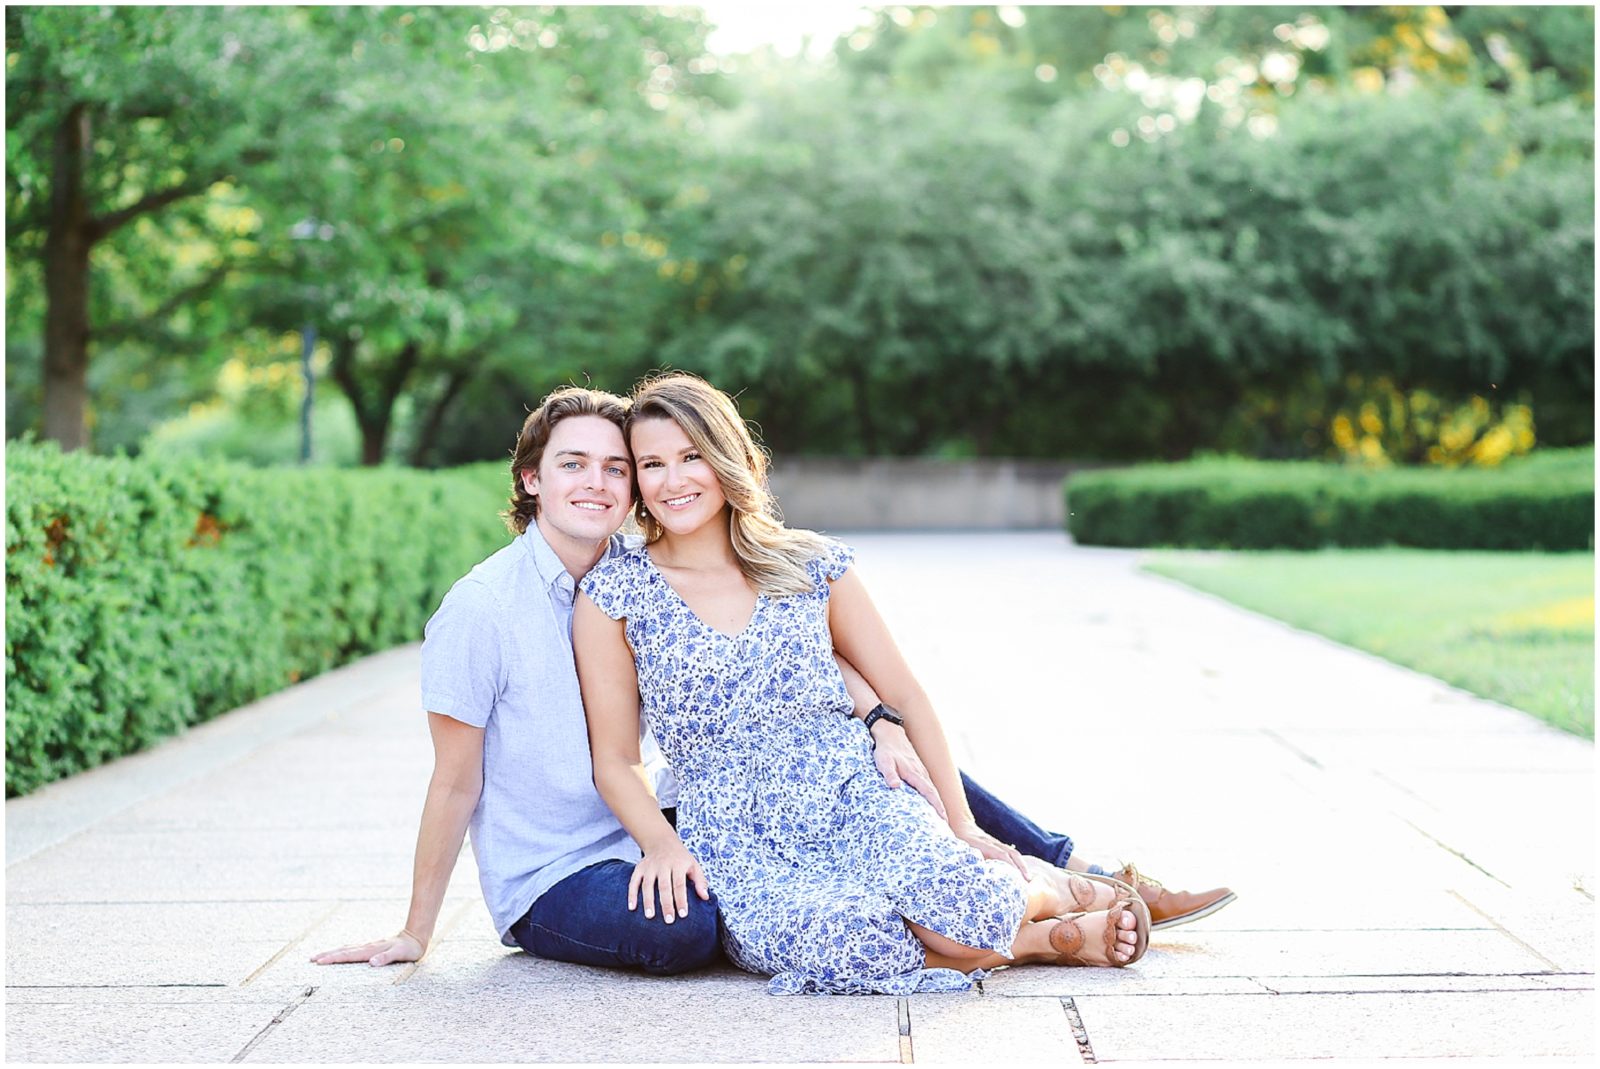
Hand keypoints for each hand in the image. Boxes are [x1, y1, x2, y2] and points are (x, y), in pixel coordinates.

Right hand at [309, 928, 425, 966]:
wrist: (415, 937)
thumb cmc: (409, 949)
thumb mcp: (400, 954)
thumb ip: (387, 957)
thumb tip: (372, 962)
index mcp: (371, 950)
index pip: (348, 955)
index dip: (334, 958)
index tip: (320, 961)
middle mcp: (367, 948)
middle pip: (343, 951)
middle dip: (327, 955)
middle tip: (311, 960)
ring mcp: (368, 947)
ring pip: (346, 950)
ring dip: (332, 953)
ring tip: (318, 957)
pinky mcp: (371, 948)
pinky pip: (352, 951)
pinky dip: (342, 953)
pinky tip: (338, 955)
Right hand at [630, 840, 709, 923]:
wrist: (662, 841)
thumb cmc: (680, 858)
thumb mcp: (693, 864)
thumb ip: (700, 881)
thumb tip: (705, 897)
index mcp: (678, 864)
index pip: (679, 884)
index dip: (681, 900)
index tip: (683, 914)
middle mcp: (663, 865)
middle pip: (664, 886)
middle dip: (666, 904)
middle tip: (669, 920)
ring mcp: (649, 866)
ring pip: (648, 885)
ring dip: (648, 901)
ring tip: (650, 916)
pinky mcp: (639, 868)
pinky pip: (634, 882)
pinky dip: (632, 894)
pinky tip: (632, 907)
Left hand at [868, 721, 946, 820]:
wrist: (890, 733)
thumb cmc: (885, 750)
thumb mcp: (884, 762)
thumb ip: (889, 774)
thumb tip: (895, 787)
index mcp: (915, 774)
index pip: (930, 793)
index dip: (937, 806)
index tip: (944, 819)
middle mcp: (921, 773)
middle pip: (934, 794)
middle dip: (941, 809)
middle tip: (945, 826)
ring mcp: (921, 770)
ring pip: (931, 789)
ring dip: (937, 803)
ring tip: (940, 819)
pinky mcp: (918, 769)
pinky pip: (927, 785)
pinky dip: (932, 795)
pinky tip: (930, 802)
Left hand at [950, 819, 1029, 878]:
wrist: (961, 825)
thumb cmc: (959, 840)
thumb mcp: (961, 849)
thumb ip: (968, 859)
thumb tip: (977, 874)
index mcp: (983, 844)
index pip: (1000, 854)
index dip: (1009, 864)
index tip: (1017, 876)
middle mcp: (992, 843)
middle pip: (1011, 853)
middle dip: (1021, 866)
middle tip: (1028, 880)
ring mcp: (996, 843)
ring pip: (1013, 852)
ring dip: (1022, 865)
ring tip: (1028, 879)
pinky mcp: (997, 845)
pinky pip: (1010, 853)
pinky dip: (1018, 862)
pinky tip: (1021, 873)